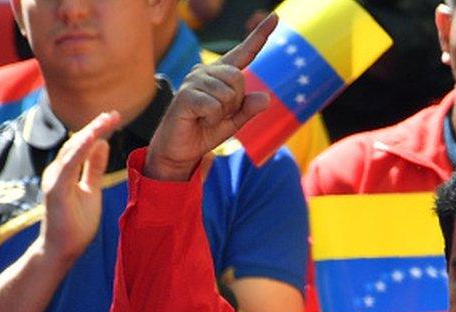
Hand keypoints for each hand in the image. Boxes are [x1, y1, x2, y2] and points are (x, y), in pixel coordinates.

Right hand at [37, 111, 121, 264]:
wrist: (63, 248)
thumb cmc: (76, 222)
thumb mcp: (92, 189)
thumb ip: (95, 168)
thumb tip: (103, 144)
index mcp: (66, 170)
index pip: (83, 145)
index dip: (97, 130)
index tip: (114, 117)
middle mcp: (58, 171)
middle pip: (77, 142)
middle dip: (96, 127)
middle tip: (115, 114)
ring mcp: (55, 179)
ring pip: (73, 149)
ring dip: (90, 133)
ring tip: (107, 120)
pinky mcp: (56, 190)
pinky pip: (70, 165)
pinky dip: (81, 150)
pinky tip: (93, 138)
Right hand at [144, 14, 276, 180]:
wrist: (181, 149)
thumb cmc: (206, 130)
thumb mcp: (235, 122)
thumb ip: (249, 109)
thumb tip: (266, 98)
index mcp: (221, 75)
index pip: (244, 53)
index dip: (260, 36)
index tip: (275, 17)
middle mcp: (206, 72)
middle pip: (238, 79)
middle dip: (235, 103)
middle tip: (219, 115)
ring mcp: (194, 81)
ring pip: (228, 94)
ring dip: (223, 114)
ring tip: (207, 118)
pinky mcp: (186, 95)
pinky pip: (214, 106)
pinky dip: (213, 119)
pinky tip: (200, 120)